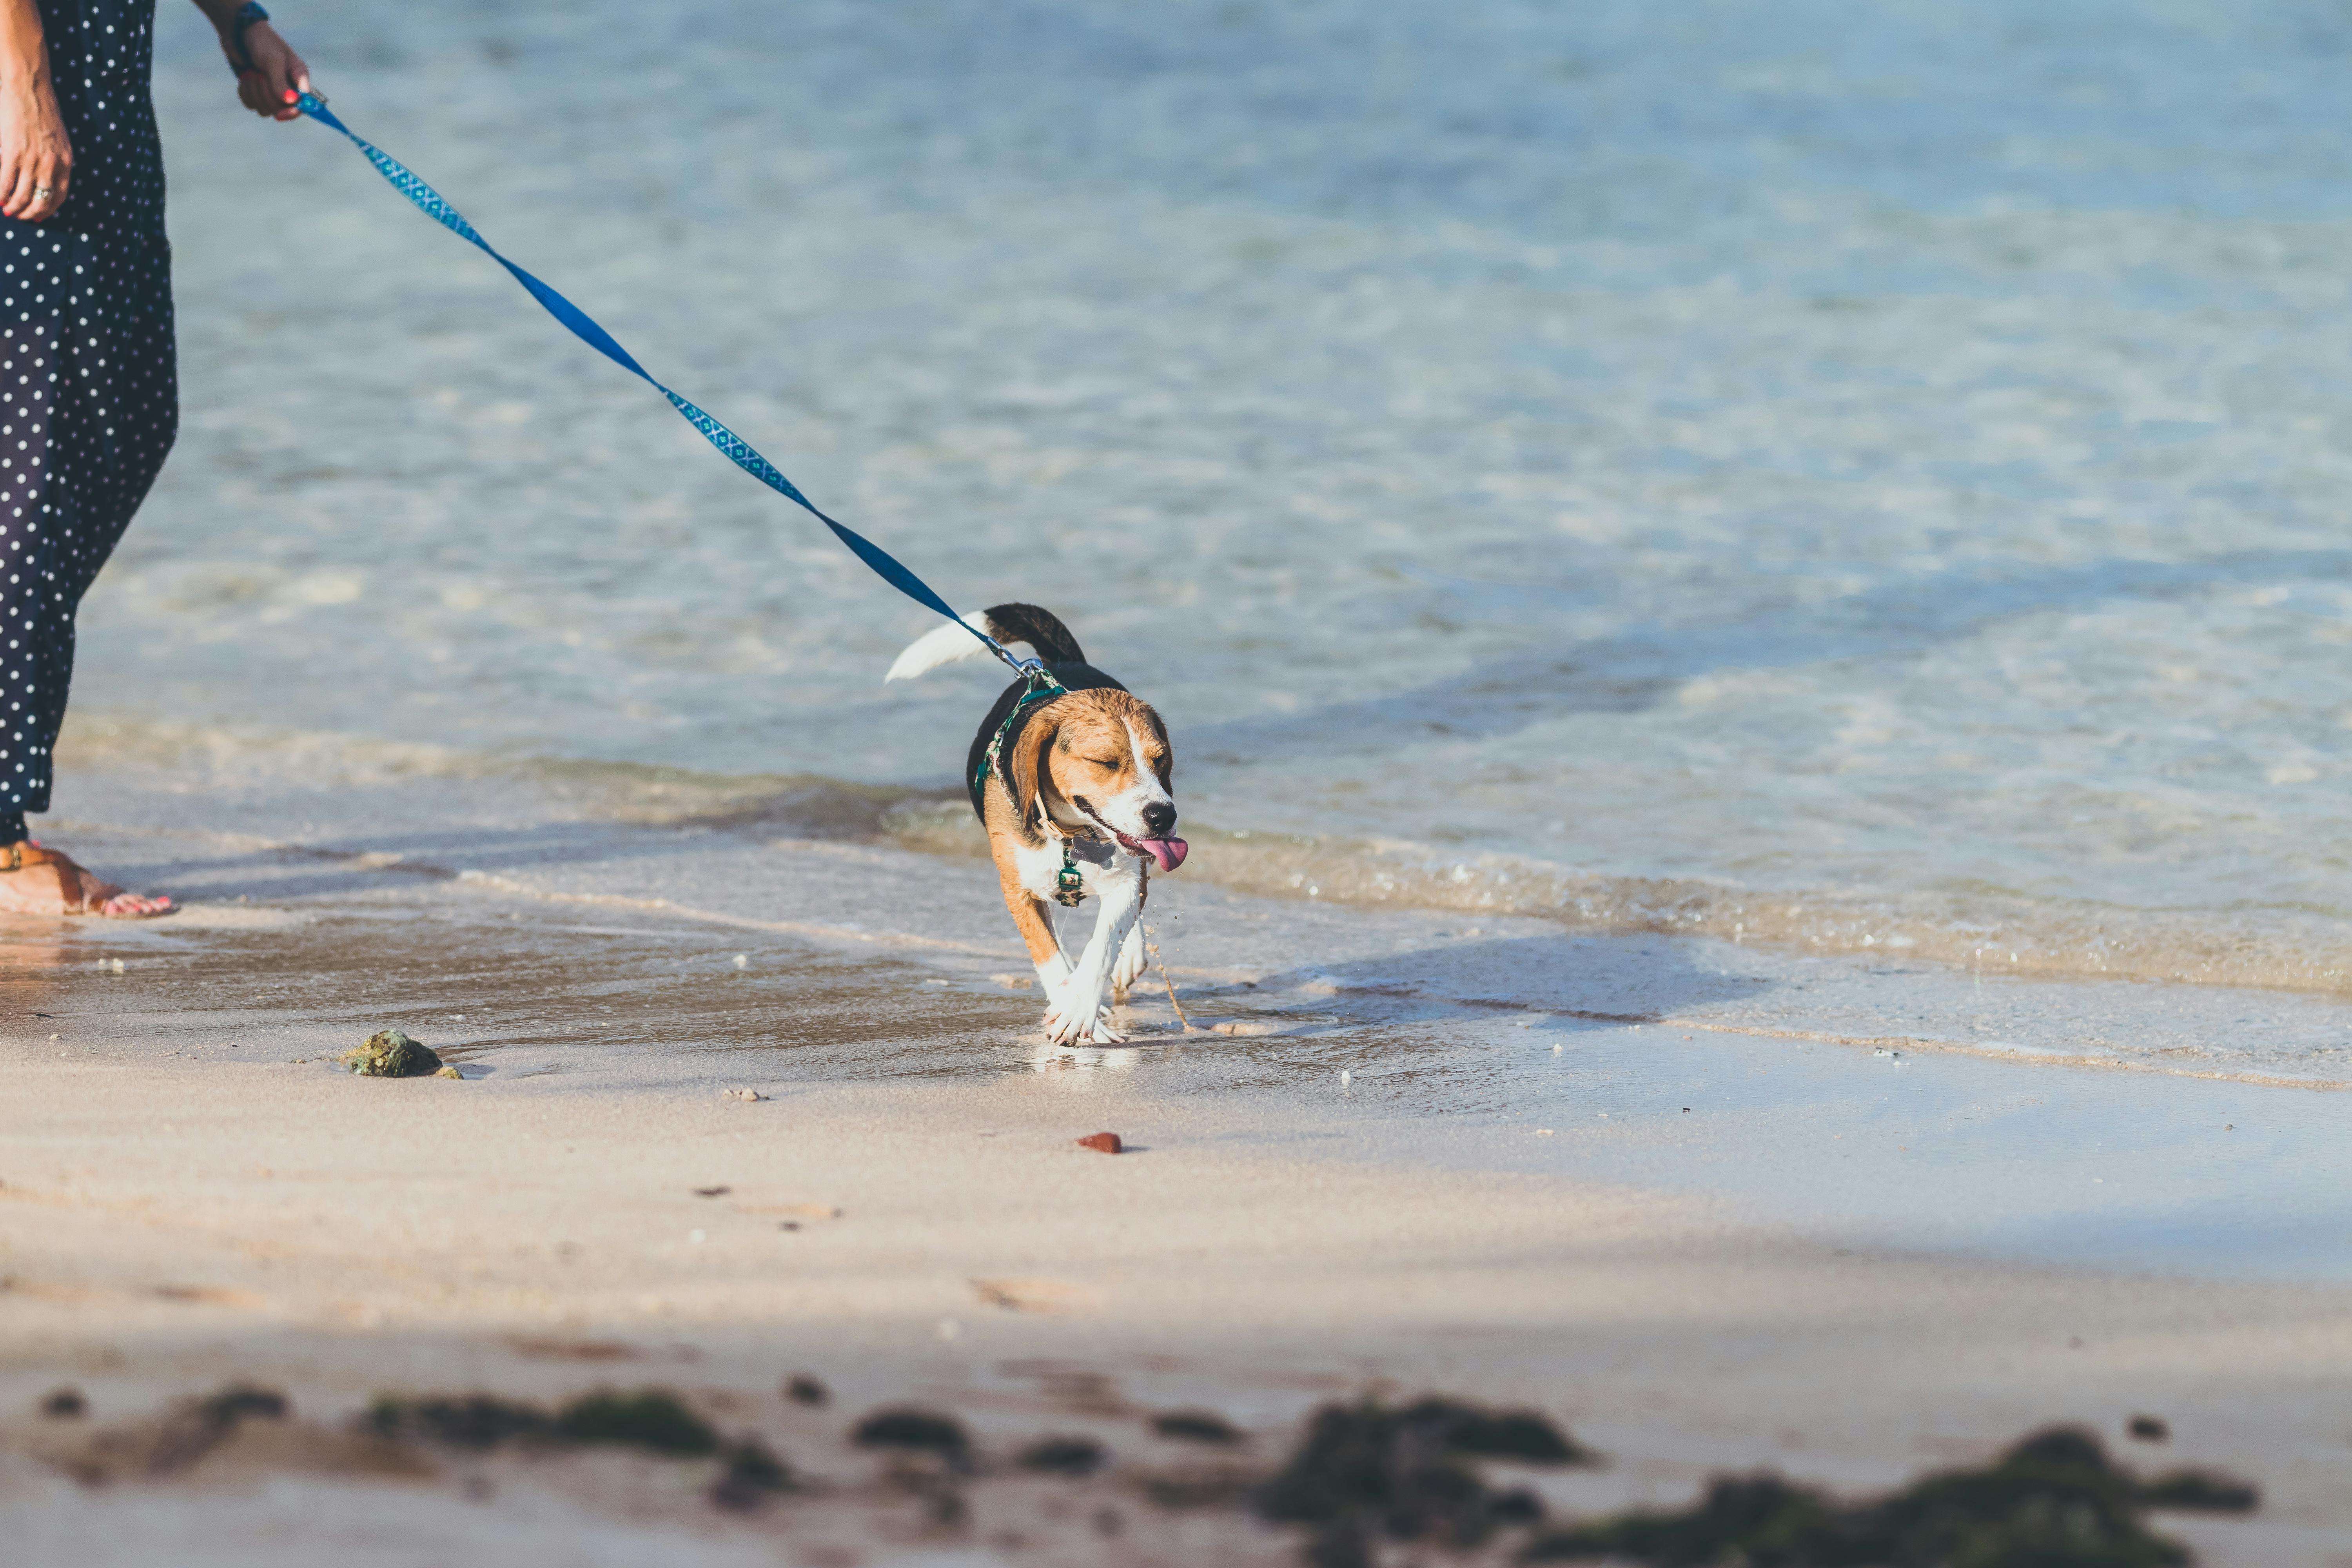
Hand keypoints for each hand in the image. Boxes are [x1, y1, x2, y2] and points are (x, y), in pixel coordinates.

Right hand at [0, 65, 67, 220]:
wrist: (28, 87)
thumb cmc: (41, 110)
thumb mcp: (57, 139)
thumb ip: (54, 159)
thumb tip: (44, 177)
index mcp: (65, 161)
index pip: (59, 196)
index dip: (48, 210)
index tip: (38, 217)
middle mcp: (52, 164)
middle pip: (41, 200)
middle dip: (29, 213)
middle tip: (19, 216)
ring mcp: (32, 159)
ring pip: (23, 195)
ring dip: (14, 206)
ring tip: (7, 210)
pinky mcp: (13, 152)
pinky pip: (6, 182)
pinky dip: (1, 193)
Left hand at [226, 19, 309, 120]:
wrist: (239, 34)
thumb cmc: (262, 42)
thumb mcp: (273, 60)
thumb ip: (280, 82)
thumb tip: (291, 102)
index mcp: (299, 79)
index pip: (303, 104)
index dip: (293, 111)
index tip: (281, 114)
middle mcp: (289, 89)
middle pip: (281, 109)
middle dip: (266, 93)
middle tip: (259, 74)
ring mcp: (272, 93)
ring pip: (264, 109)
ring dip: (253, 91)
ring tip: (251, 72)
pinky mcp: (256, 94)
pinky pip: (251, 105)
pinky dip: (245, 92)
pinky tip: (245, 77)